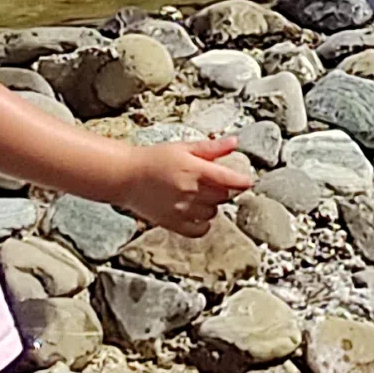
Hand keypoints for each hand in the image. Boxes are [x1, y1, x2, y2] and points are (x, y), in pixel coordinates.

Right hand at [117, 136, 254, 235]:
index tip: (248, 181)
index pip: (229, 180)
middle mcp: (190, 190)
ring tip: (201, 196)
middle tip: (215, 183)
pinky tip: (198, 214)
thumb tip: (234, 142)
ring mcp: (181, 209)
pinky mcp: (172, 223)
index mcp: (194, 169)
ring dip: (212, 206)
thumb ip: (211, 148)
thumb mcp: (183, 147)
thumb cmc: (153, 159)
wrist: (125, 176)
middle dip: (223, 190)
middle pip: (223, 196)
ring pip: (213, 212)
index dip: (243, 181)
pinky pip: (198, 230)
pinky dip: (203, 224)